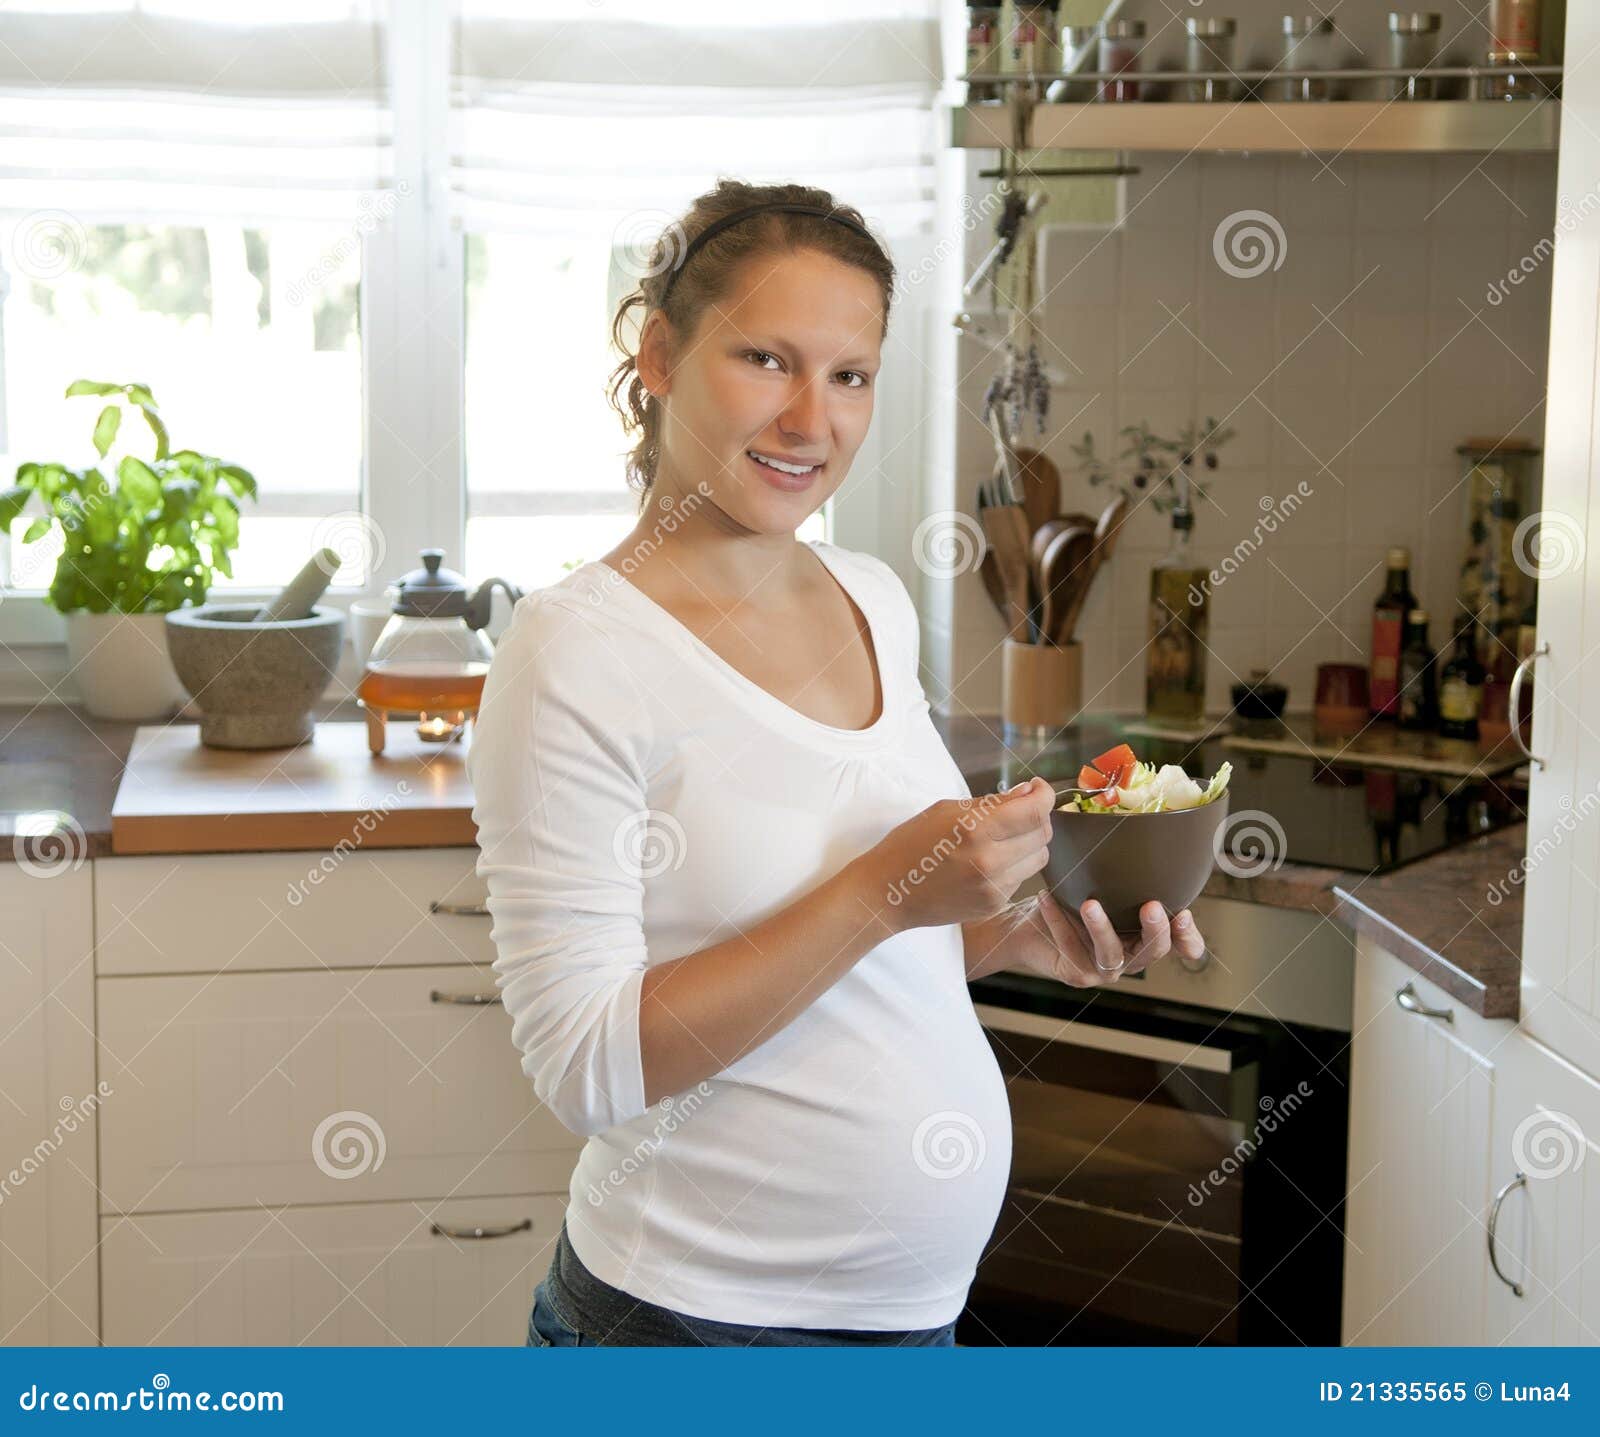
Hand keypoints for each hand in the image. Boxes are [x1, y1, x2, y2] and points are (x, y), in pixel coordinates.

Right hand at [860, 777, 1054, 933]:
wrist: (888, 892)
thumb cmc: (911, 845)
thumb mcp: (946, 811)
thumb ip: (991, 802)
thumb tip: (1027, 793)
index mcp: (975, 829)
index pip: (1035, 811)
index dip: (1044, 794)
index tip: (1037, 788)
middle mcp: (990, 860)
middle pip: (1043, 834)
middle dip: (1037, 817)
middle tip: (1019, 811)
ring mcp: (994, 887)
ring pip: (1039, 859)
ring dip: (1029, 843)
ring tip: (1004, 838)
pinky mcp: (993, 905)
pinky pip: (1021, 879)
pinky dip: (1013, 866)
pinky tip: (989, 862)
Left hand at [1021, 892, 1205, 986]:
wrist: (1031, 927)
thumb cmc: (1072, 901)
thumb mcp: (1103, 886)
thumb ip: (1125, 876)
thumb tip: (1140, 836)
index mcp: (1145, 935)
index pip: (1181, 945)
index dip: (1188, 936)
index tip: (1185, 914)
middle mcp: (1131, 955)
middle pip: (1152, 951)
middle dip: (1155, 930)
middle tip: (1151, 907)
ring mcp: (1106, 969)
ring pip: (1110, 953)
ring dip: (1101, 928)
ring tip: (1090, 905)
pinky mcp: (1078, 973)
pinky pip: (1070, 946)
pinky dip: (1058, 920)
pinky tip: (1047, 897)